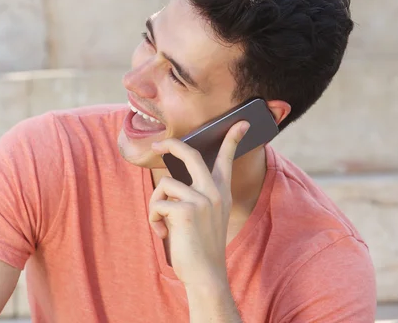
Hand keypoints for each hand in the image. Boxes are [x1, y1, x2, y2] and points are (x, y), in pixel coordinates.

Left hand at [149, 120, 249, 286]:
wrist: (206, 276)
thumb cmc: (200, 246)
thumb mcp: (204, 217)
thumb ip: (194, 197)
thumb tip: (169, 182)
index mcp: (221, 192)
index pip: (227, 159)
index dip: (233, 138)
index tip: (243, 122)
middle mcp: (214, 192)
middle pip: (190, 155)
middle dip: (172, 144)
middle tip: (158, 144)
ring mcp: (202, 199)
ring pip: (165, 184)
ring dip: (155, 205)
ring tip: (162, 223)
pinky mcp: (186, 210)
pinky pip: (158, 203)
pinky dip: (154, 219)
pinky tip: (163, 234)